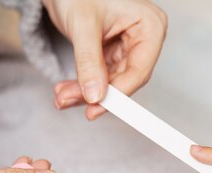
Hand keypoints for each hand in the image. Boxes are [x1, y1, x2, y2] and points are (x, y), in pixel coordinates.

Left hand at [42, 0, 166, 119]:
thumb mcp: (83, 24)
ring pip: (110, 83)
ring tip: (61, 96)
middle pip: (124, 80)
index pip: (139, 70)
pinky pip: (100, 78)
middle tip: (67, 100)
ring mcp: (128, 47)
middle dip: (95, 94)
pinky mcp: (113, 54)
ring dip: (84, 93)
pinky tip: (65, 90)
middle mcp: (143, 38)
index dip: (118, 93)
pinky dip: (82, 86)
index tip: (96, 108)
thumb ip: (89, 61)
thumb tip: (95, 96)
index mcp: (150, 25)